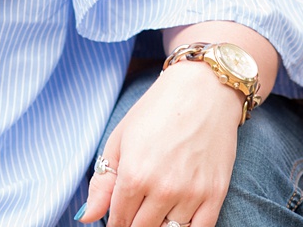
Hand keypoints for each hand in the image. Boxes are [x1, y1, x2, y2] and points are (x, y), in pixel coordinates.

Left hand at [80, 61, 244, 226]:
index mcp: (134, 174)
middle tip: (137, 209)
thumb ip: (102, 183)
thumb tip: (86, 217)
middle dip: (135, 224)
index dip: (116, 222)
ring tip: (157, 207)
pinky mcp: (215, 193)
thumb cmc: (158, 109)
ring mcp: (191, 193)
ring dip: (159, 225)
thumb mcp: (121, 139)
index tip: (120, 215)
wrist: (205, 88)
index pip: (119, 221)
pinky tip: (177, 218)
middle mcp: (163, 188)